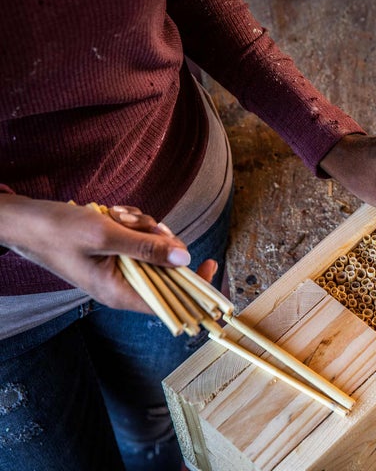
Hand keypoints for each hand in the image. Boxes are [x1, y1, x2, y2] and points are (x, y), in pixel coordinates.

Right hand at [0, 196, 191, 313]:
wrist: (26, 218)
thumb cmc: (58, 230)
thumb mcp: (105, 235)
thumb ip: (146, 247)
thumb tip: (185, 257)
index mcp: (119, 292)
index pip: (170, 299)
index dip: (194, 284)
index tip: (212, 263)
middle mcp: (123, 283)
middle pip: (166, 264)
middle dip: (157, 237)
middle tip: (133, 222)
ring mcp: (121, 266)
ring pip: (155, 244)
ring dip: (142, 224)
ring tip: (115, 215)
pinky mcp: (117, 250)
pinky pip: (141, 234)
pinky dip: (132, 220)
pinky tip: (113, 213)